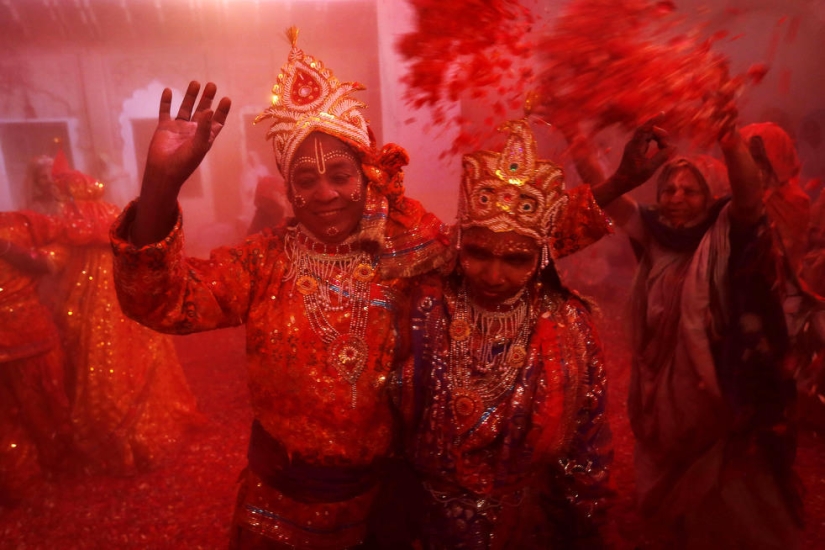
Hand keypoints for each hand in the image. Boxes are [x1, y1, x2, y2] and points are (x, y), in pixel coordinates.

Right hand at [142, 81, 231, 195]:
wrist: (164, 171)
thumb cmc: (185, 162)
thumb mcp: (199, 145)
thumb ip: (205, 128)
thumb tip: (210, 110)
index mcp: (205, 137)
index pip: (216, 121)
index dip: (222, 111)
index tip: (226, 98)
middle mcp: (193, 130)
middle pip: (202, 111)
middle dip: (207, 99)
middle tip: (212, 85)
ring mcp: (179, 128)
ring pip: (186, 108)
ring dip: (190, 96)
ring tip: (196, 82)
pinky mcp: (165, 127)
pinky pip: (165, 111)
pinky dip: (166, 102)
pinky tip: (168, 91)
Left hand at [612, 114, 673, 191]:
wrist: (621, 182)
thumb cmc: (634, 177)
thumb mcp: (650, 168)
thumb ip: (662, 157)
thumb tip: (673, 147)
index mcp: (635, 146)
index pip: (644, 129)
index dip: (653, 120)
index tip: (663, 114)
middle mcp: (634, 143)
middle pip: (649, 131)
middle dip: (661, 135)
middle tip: (667, 147)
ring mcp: (635, 145)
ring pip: (650, 135)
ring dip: (659, 139)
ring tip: (665, 149)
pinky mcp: (637, 148)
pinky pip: (648, 140)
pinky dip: (656, 142)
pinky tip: (661, 149)